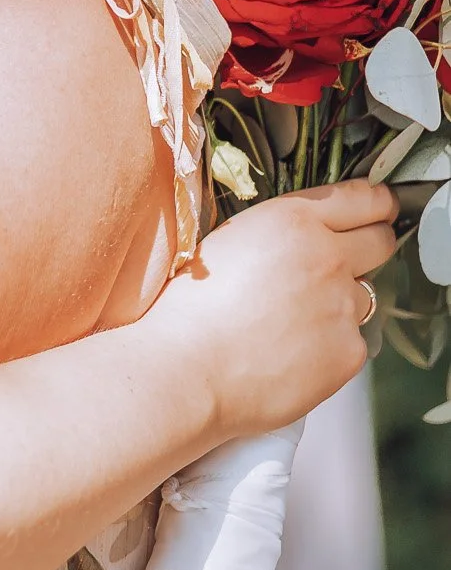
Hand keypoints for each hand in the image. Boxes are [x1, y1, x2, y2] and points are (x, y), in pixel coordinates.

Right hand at [161, 180, 397, 438]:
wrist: (188, 369)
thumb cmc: (192, 309)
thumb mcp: (232, 241)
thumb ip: (283, 232)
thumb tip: (310, 237)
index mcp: (293, 220)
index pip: (363, 199)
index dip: (376, 204)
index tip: (381, 209)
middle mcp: (328, 257)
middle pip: (381, 242)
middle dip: (370, 246)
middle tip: (346, 261)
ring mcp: (343, 307)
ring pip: (363, 296)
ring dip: (340, 302)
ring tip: (292, 320)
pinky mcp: (349, 352)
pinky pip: (351, 341)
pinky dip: (329, 346)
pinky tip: (290, 353)